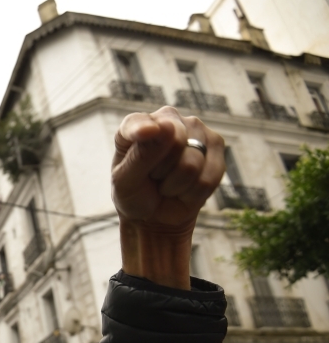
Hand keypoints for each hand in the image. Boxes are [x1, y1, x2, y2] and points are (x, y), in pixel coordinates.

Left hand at [112, 107, 223, 289]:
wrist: (157, 221)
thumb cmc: (133, 199)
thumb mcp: (125, 182)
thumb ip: (140, 154)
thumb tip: (160, 127)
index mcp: (134, 125)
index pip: (141, 123)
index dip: (143, 133)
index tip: (143, 138)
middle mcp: (166, 120)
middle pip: (172, 139)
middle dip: (160, 170)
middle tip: (152, 181)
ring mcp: (195, 131)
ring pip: (192, 159)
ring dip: (177, 184)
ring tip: (167, 187)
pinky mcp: (217, 148)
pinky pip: (212, 171)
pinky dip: (197, 189)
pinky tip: (186, 190)